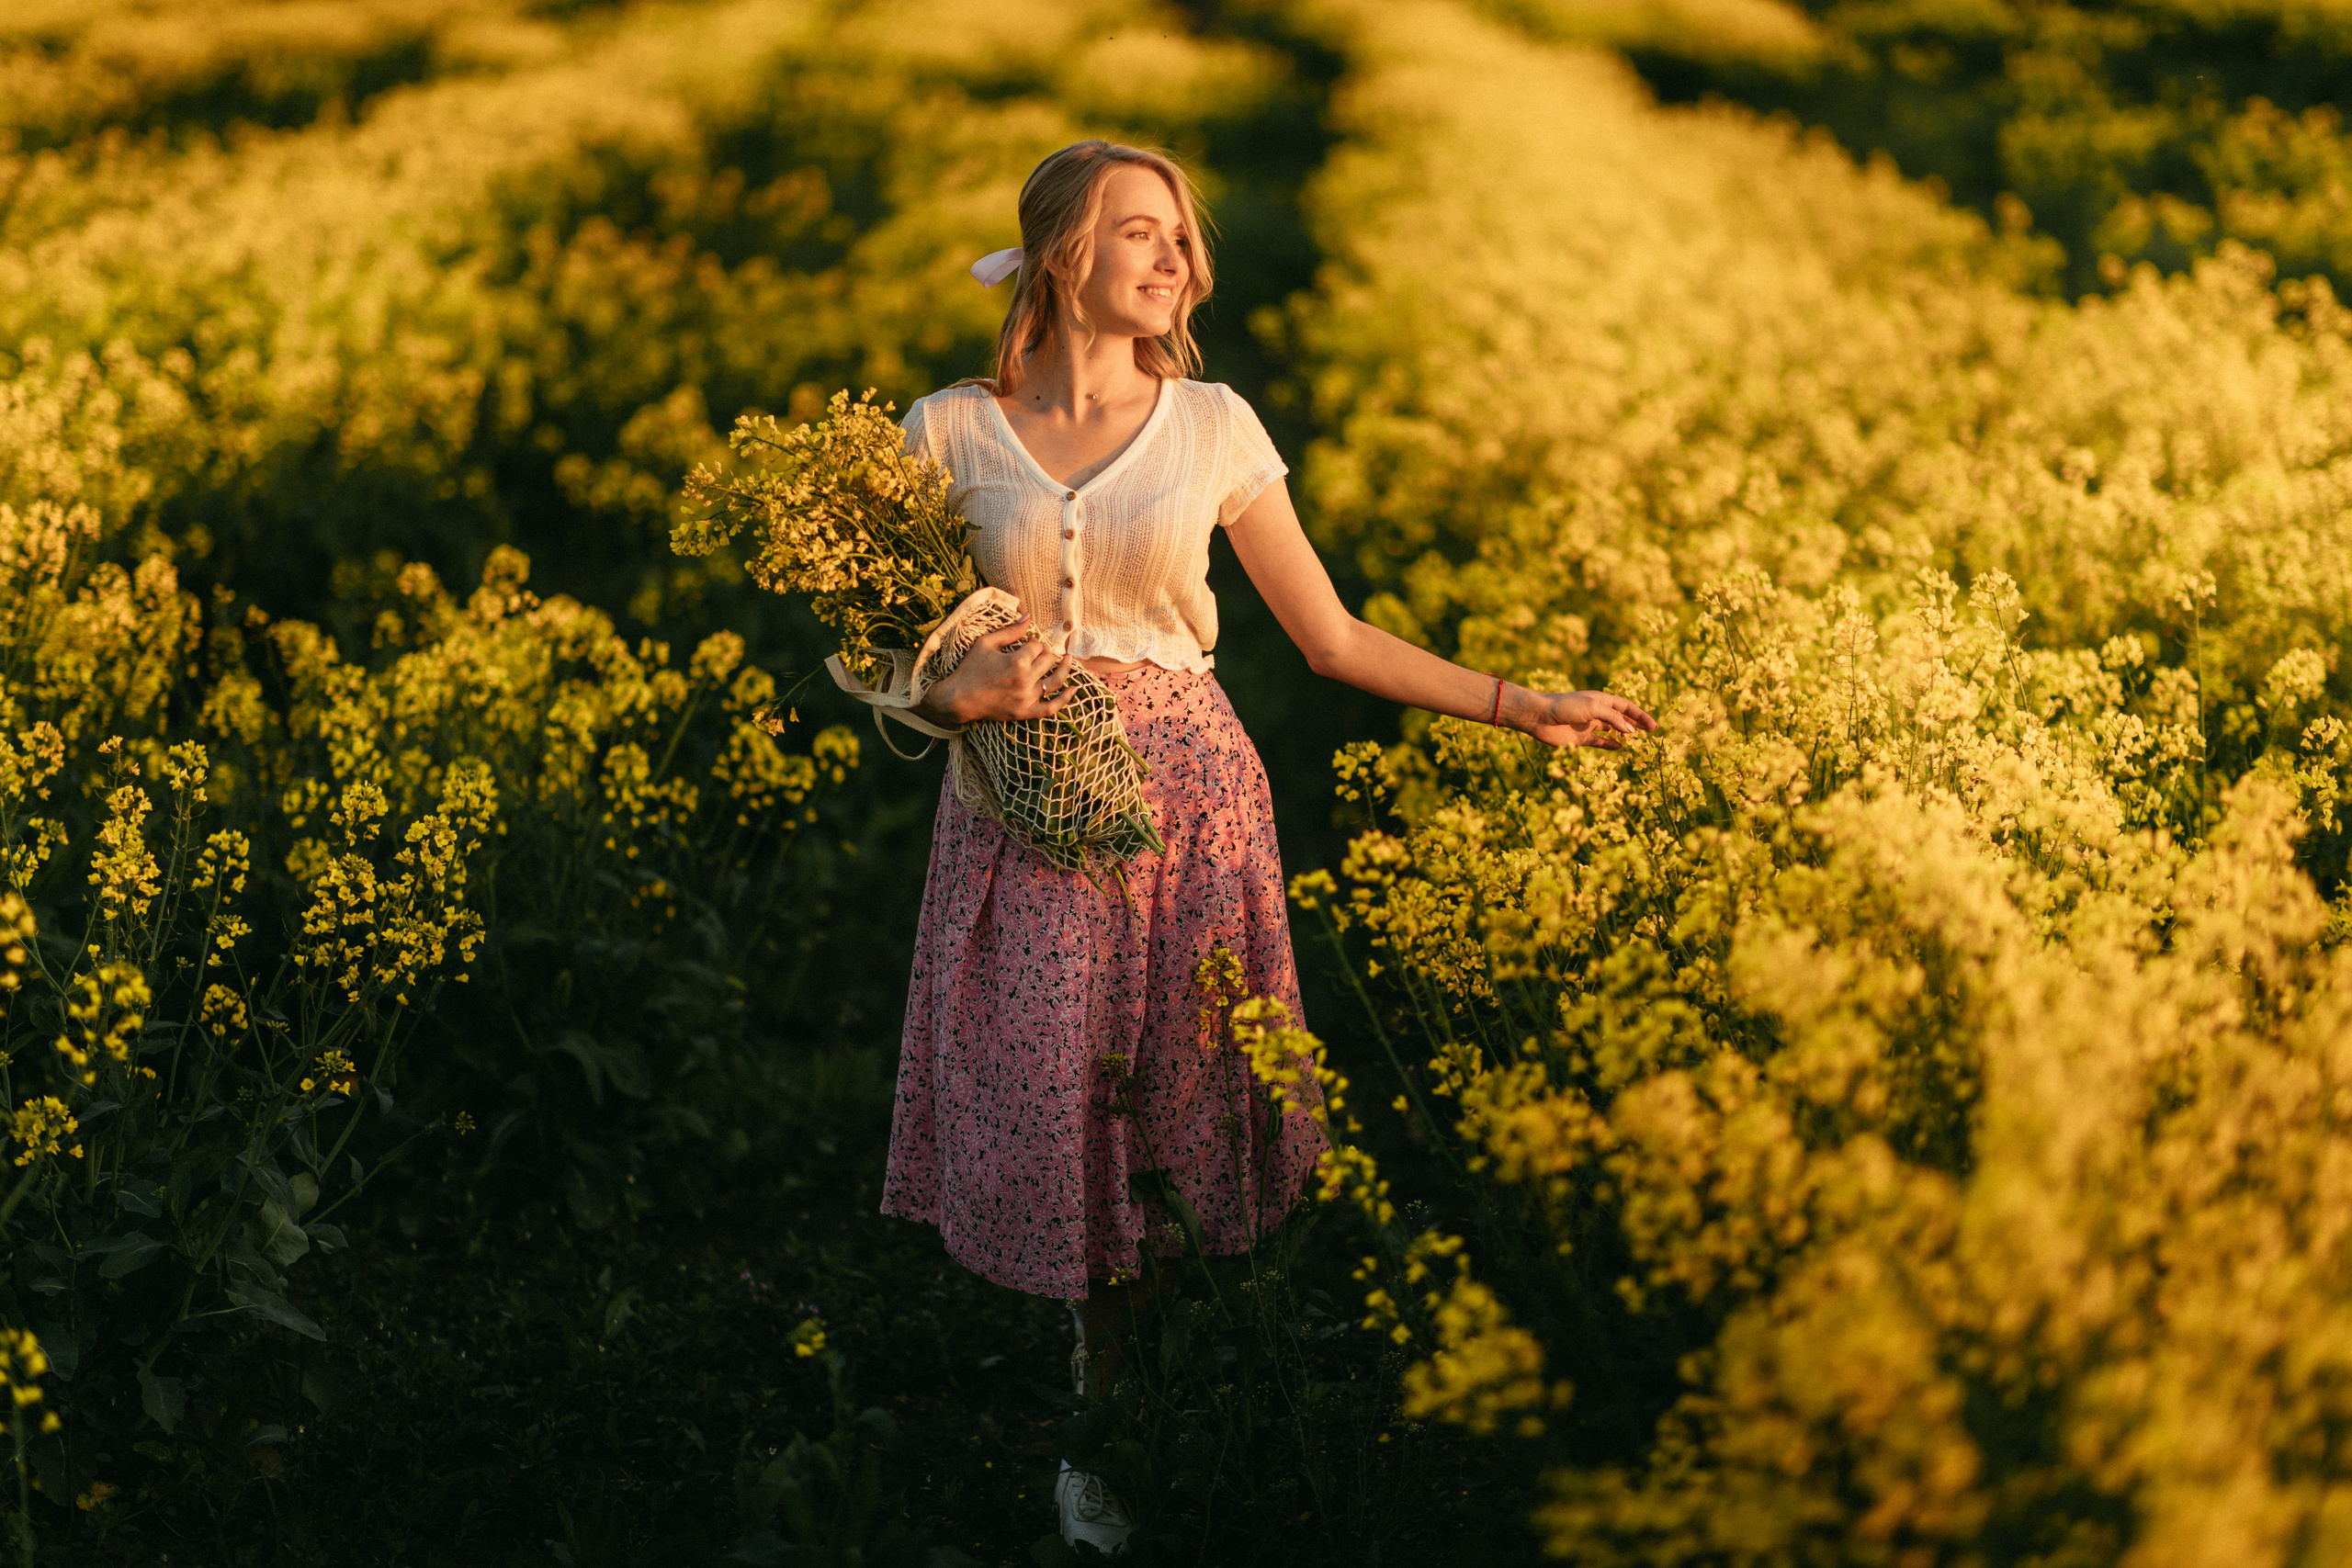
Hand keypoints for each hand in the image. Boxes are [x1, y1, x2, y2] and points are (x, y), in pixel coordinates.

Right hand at [915, 613, 1074, 725]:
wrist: (958, 698)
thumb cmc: (970, 669)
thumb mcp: (985, 643)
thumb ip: (1010, 630)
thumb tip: (1028, 616)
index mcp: (1016, 661)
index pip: (1037, 646)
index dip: (1033, 643)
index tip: (1026, 646)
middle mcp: (1025, 679)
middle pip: (1048, 660)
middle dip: (1047, 653)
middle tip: (1041, 653)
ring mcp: (1027, 698)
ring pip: (1055, 680)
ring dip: (1065, 669)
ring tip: (1069, 660)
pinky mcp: (1025, 712)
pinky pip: (1051, 708)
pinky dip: (1065, 699)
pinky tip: (1074, 689)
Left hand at [1507, 687, 1657, 748]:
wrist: (1539, 716)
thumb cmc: (1565, 707)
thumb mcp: (1593, 708)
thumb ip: (1613, 719)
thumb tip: (1631, 732)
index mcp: (1601, 700)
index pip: (1626, 707)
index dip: (1641, 716)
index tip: (1654, 726)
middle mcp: (1597, 712)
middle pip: (1622, 718)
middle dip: (1637, 724)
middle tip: (1652, 732)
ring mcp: (1589, 725)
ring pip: (1612, 730)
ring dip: (1625, 734)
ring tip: (1638, 740)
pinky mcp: (1580, 738)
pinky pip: (1600, 742)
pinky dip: (1610, 744)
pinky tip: (1620, 747)